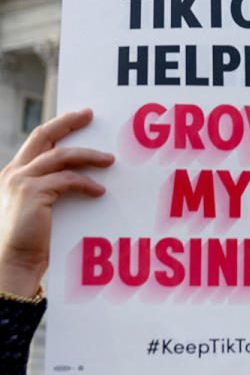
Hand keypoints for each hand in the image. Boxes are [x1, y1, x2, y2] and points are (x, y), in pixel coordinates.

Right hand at [0, 108, 112, 297]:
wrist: (15, 260)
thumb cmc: (33, 236)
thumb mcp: (41, 204)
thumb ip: (53, 185)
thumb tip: (84, 172)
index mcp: (15, 172)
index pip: (38, 139)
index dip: (58, 125)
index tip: (80, 115)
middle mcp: (15, 172)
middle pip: (44, 135)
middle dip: (67, 122)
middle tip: (90, 114)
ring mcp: (21, 181)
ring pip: (61, 155)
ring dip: (88, 155)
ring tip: (110, 160)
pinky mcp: (33, 193)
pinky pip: (67, 179)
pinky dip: (86, 183)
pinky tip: (100, 192)